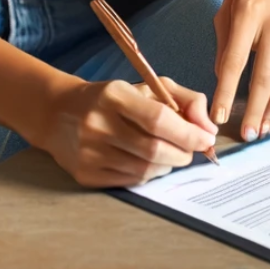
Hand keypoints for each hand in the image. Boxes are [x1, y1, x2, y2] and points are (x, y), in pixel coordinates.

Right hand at [38, 76, 216, 186]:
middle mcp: (98, 124)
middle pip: (154, 150)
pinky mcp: (85, 174)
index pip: (159, 119)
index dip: (188, 133)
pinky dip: (149, 175)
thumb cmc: (113, 98)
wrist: (60, 113)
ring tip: (171, 154)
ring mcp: (89, 152)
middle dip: (183, 153)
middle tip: (192, 150)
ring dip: (168, 165)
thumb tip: (209, 127)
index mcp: (114, 95)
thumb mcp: (148, 86)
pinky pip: (130, 182)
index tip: (206, 139)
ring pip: (144, 170)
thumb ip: (185, 99)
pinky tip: (150, 163)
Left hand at [211, 0, 269, 141]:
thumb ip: (225, 43)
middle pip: (265, 75)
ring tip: (266, 131)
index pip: (235, 60)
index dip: (225, 90)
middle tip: (248, 135)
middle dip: (255, 109)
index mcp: (248, 12)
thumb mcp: (229, 5)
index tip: (218, 116)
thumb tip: (221, 79)